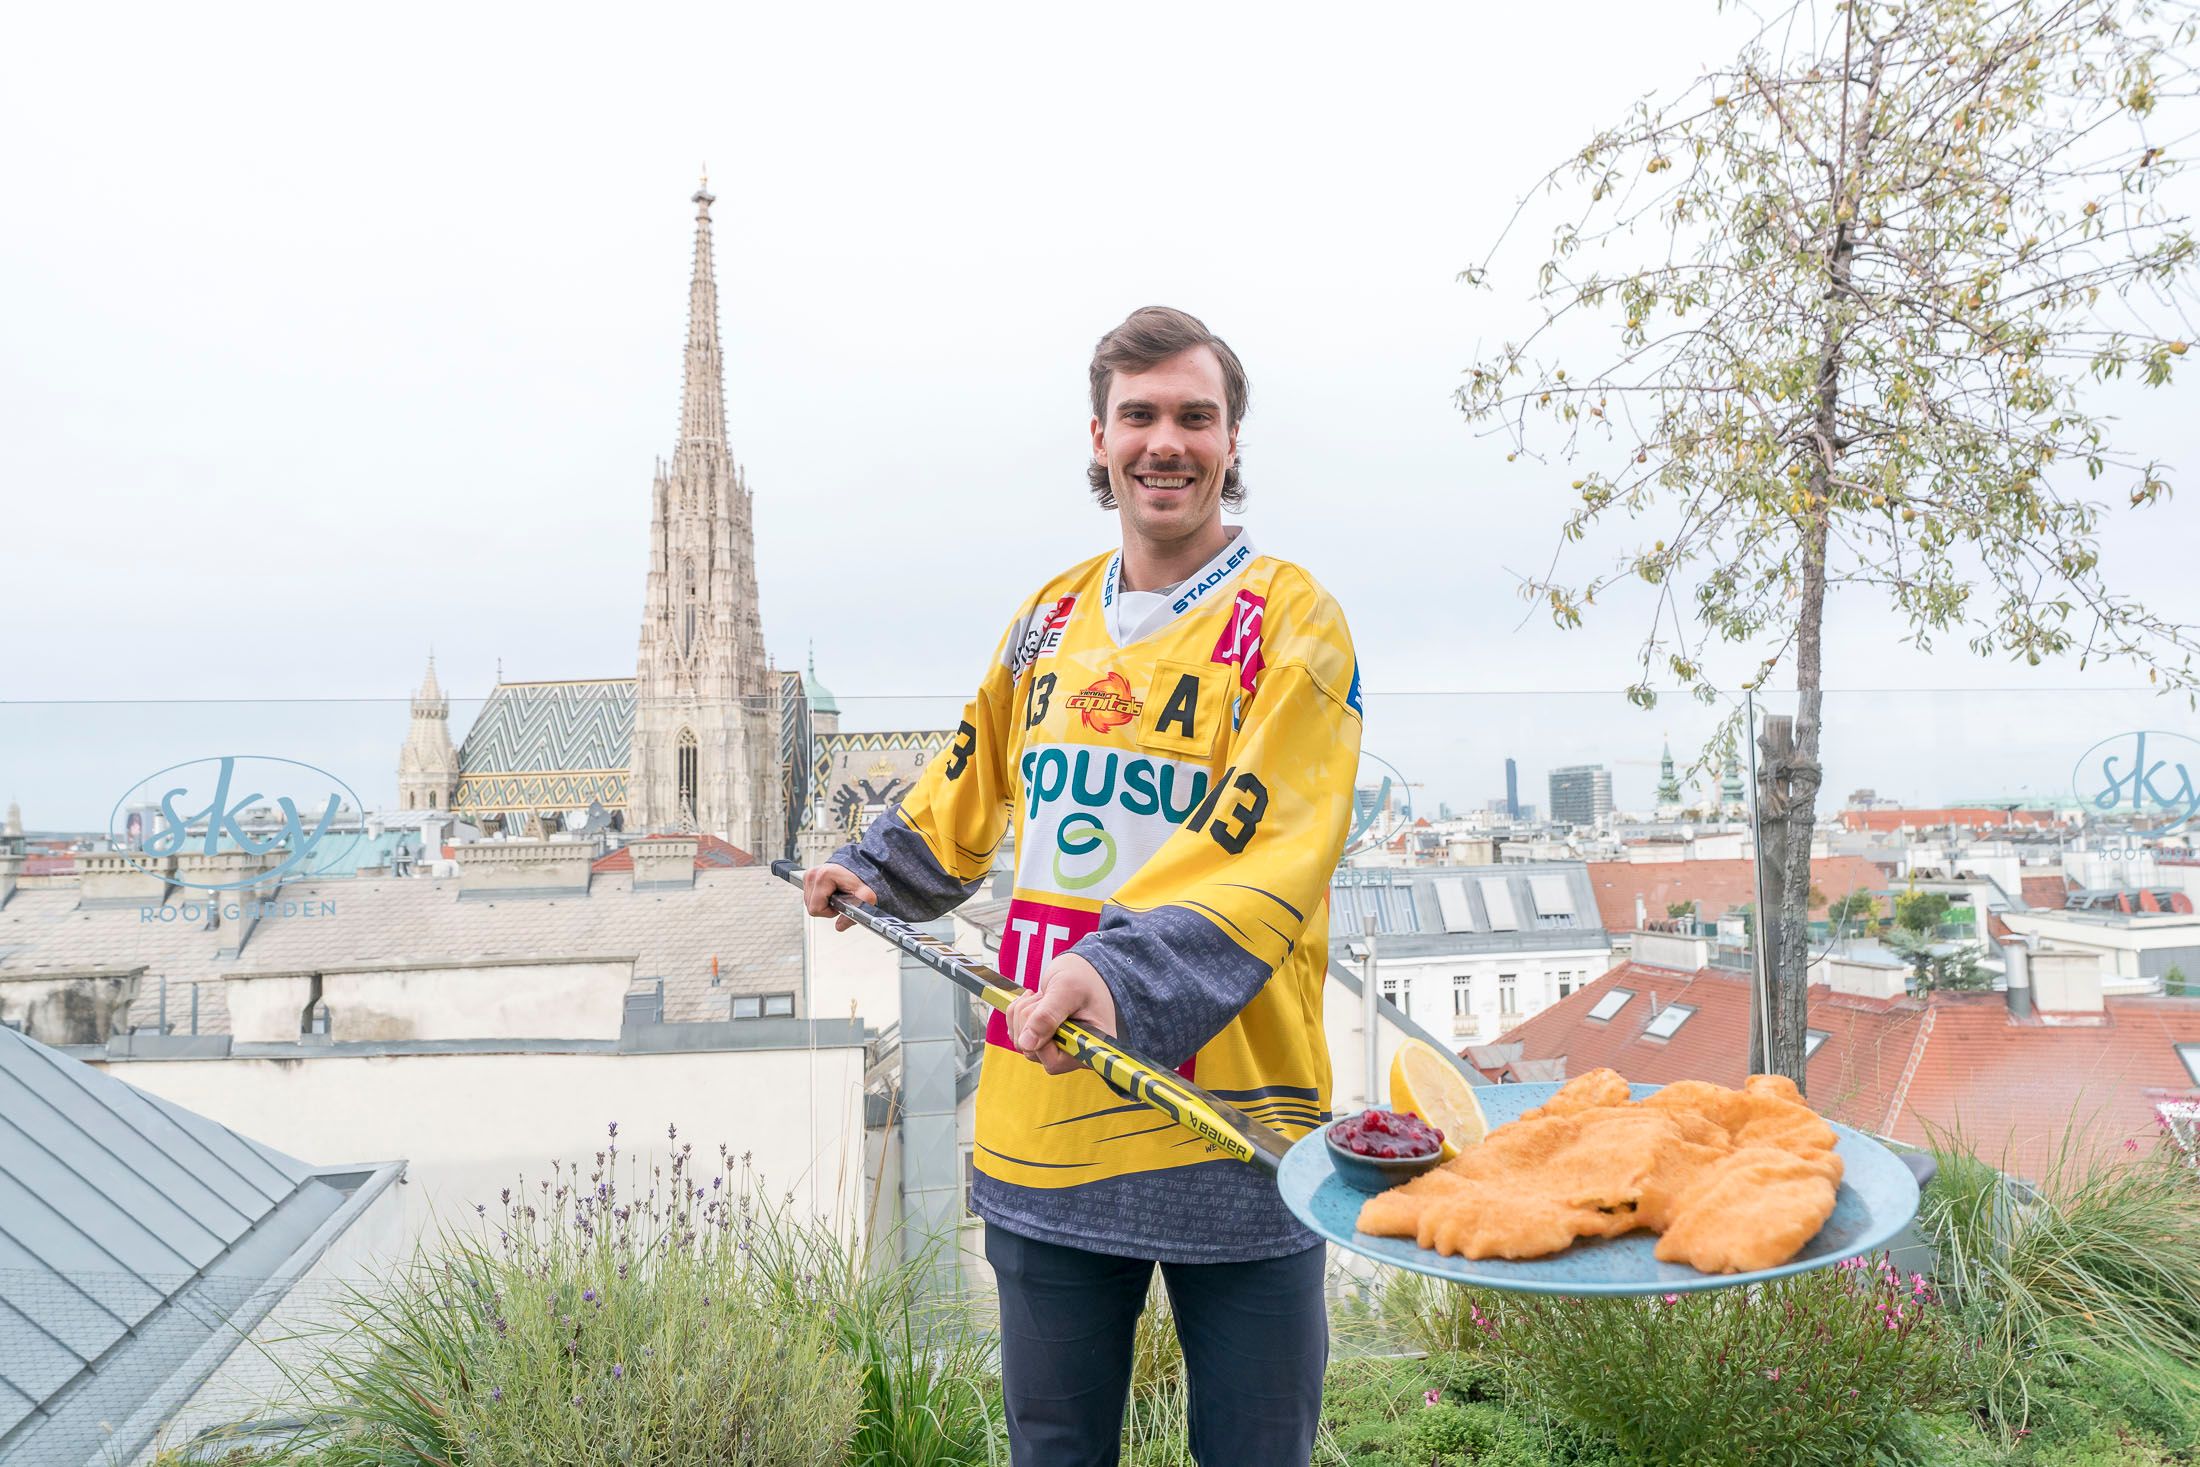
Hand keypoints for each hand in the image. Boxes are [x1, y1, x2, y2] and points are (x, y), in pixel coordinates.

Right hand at [802, 863, 877, 931]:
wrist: (858, 865)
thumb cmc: (860, 879)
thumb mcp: (865, 896)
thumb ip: (854, 913)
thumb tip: (840, 926)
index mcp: (823, 876)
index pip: (816, 908)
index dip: (830, 911)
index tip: (840, 904)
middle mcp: (813, 874)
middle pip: (811, 906)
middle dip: (826, 907)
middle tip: (839, 900)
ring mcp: (808, 875)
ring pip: (809, 903)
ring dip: (823, 903)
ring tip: (835, 894)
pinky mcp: (807, 877)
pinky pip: (809, 897)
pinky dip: (819, 897)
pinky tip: (829, 892)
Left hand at [1007, 951, 1117, 1075]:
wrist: (1079, 970)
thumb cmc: (1082, 977)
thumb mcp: (1067, 989)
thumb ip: (1047, 1015)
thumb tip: (1026, 1044)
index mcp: (1091, 1046)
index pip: (1056, 1062)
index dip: (1042, 1040)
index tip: (1044, 1011)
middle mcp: (1074, 1053)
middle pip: (1035, 1052)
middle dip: (1030, 1020)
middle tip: (1044, 997)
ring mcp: (1058, 1049)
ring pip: (1023, 1044)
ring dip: (1023, 1016)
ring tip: (1041, 997)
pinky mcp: (1044, 1042)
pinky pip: (1018, 1037)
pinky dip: (1017, 1016)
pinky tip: (1032, 1001)